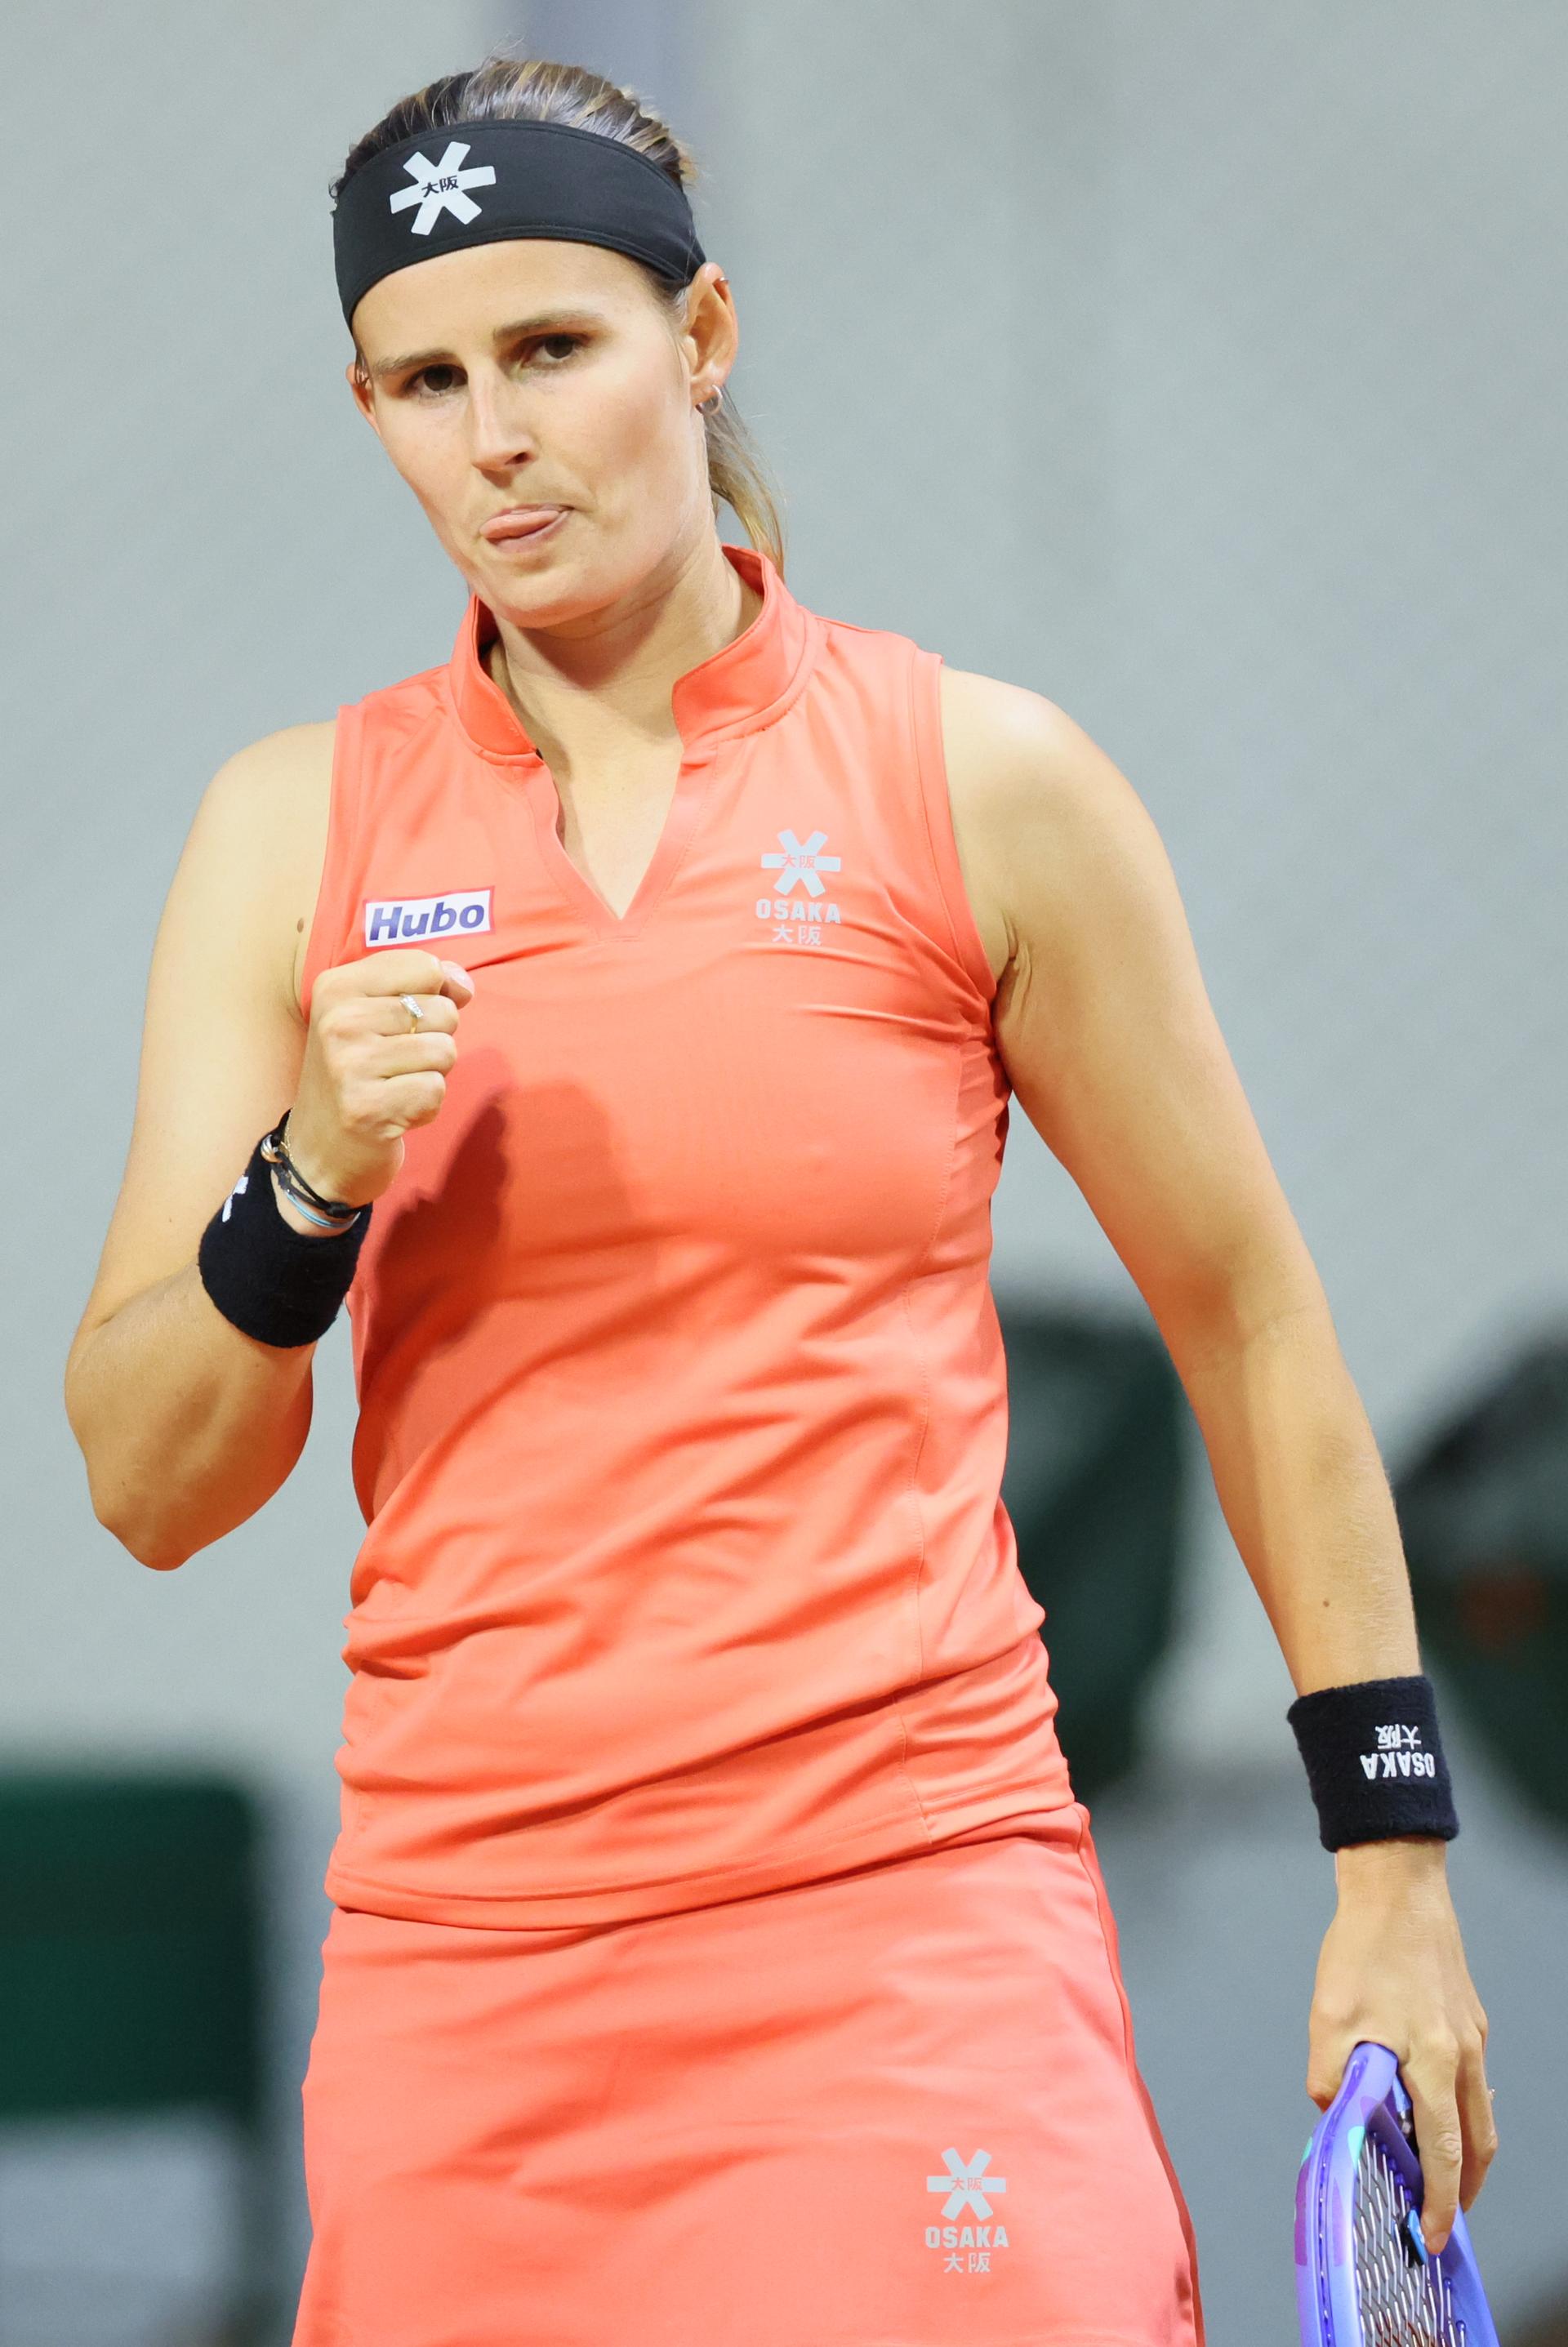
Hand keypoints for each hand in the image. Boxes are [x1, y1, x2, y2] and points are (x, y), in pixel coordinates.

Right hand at [286, 949, 476, 1208]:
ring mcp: (350, 1065)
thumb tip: (462, 983)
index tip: (412, 1020)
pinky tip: (395, 1111)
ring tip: (395, 1086)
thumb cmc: (358, 1074)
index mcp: (337, 987)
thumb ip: (422, 987)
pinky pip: (435, 1090)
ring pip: (444, 1050)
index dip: (438, 993)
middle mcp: (339, 1020)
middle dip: (434, 1040)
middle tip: (395, 1063)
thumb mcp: (375, 1015)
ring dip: (431, 1074)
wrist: (319, 1150)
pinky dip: (425, 1107)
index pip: (425, 966)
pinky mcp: (367, 1108)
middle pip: (442, 1011)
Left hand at [1305, 1837, 1494, 2255]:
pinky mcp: (1468, 2018)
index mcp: (1434, 2061)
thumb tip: (1336, 2115)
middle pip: (1477, 2143)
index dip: (1443, 2202)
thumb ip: (1332, 2078)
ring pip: (1480, 2114)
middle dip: (1464, 2191)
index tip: (1436, 2237)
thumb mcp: (1329, 2017)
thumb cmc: (1363, 1947)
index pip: (1446, 2152)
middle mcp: (1463, 2055)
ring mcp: (1471, 2036)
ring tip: (1440, 2176)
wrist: (1397, 1885)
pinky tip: (1434, 2111)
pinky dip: (1461, 2112)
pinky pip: (1473, 2082)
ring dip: (1465, 2154)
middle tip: (1444, 2220)